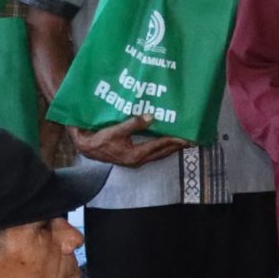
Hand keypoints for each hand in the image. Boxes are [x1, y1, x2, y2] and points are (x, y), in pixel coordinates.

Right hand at [69, 114, 185, 168]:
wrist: (86, 148)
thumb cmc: (99, 139)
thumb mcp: (115, 130)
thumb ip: (132, 124)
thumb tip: (150, 117)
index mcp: (135, 155)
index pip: (160, 146)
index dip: (174, 141)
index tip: (187, 137)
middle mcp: (138, 160)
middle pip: (163, 152)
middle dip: (177, 146)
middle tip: (192, 140)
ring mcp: (136, 160)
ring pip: (159, 154)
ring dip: (171, 148)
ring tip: (183, 141)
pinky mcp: (133, 157)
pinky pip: (153, 153)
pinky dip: (162, 147)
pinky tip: (166, 141)